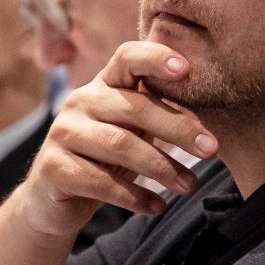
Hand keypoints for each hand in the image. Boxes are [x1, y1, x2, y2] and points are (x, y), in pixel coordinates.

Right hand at [18, 40, 217, 236]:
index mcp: (103, 85)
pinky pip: (101, 182)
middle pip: (134, 108)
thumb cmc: (104, 159)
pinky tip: (157, 207)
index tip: (185, 69)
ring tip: (189, 186)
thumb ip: (157, 117)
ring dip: (161, 168)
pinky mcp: (53, 167)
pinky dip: (135, 197)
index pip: (127, 58)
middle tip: (211, 149)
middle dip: (178, 128)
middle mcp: (79, 101)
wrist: (55, 200)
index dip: (155, 57)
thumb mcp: (131, 132)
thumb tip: (206, 126)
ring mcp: (63, 133)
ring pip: (120, 146)